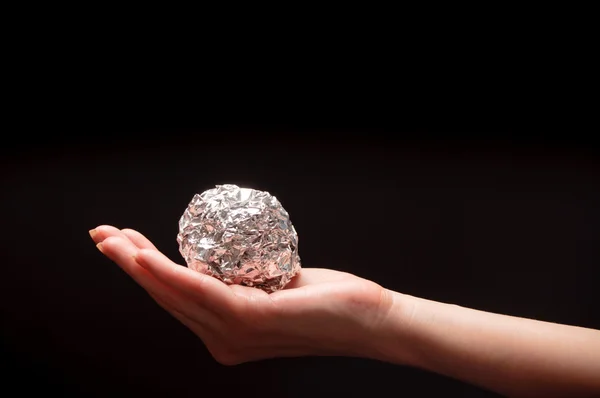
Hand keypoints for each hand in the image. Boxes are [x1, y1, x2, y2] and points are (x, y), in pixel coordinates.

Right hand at [89, 225, 392, 364]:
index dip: (146, 270)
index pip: (178, 296)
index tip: (125, 243)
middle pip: (166, 296)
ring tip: (113, 241)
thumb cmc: (330, 301)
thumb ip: (249, 275)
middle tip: (103, 235)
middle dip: (130, 264)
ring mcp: (233, 334)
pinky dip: (168, 273)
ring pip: (174, 293)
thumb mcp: (278, 282)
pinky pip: (199, 292)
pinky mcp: (248, 322)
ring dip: (138, 265)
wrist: (370, 320)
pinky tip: (144, 257)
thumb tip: (233, 252)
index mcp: (227, 329)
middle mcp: (223, 338)